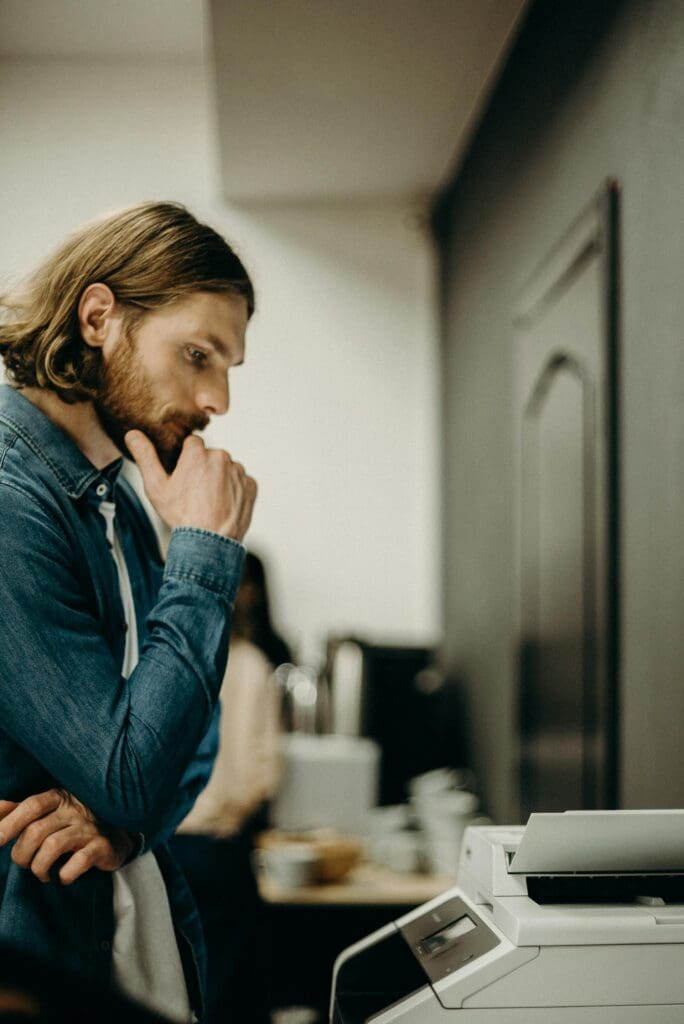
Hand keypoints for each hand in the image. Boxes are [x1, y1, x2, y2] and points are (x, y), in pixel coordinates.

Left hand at [0, 789, 133, 884]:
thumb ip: (21, 811)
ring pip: (53, 846)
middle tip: (25, 865)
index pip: (30, 806)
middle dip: (22, 854)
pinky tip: (63, 877)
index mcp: (58, 797)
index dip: (9, 823)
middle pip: (36, 831)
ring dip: (39, 867)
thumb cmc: (73, 824)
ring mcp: (89, 828)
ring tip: (42, 874)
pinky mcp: (102, 847)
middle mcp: (74, 810)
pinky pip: (78, 861)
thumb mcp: (49, 811)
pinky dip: (65, 874)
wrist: (116, 835)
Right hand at [126, 430, 256, 541]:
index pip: (192, 444)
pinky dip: (233, 491)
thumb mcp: (156, 487)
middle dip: (203, 469)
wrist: (210, 543)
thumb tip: (132, 434)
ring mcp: (239, 471)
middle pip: (210, 456)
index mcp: (198, 453)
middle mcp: (221, 457)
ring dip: (219, 479)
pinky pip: (240, 482)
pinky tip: (223, 506)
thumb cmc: (181, 516)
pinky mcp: (251, 485)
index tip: (183, 476)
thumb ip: (145, 457)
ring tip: (209, 502)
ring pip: (226, 469)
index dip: (186, 459)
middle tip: (194, 493)